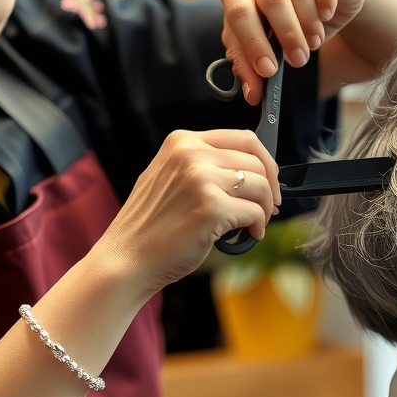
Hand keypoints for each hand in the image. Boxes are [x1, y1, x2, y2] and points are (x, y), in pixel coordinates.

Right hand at [96, 128, 280, 297]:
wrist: (127, 258)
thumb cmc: (150, 226)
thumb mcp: (168, 177)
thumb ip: (202, 166)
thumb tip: (247, 172)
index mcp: (182, 142)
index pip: (244, 138)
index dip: (265, 161)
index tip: (269, 180)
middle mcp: (191, 155)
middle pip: (256, 162)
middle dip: (269, 187)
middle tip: (268, 208)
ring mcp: (201, 180)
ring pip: (260, 186)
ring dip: (265, 209)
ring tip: (254, 224)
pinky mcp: (211, 209)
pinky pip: (255, 213)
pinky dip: (258, 226)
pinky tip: (248, 235)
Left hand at [219, 0, 367, 103]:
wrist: (325, 6)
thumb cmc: (286, 27)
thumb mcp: (266, 48)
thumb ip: (253, 69)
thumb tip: (253, 96)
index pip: (238, 13)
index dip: (253, 44)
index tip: (268, 72)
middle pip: (271, 0)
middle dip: (286, 36)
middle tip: (298, 61)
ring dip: (309, 25)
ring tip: (314, 44)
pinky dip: (326, 2)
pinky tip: (326, 17)